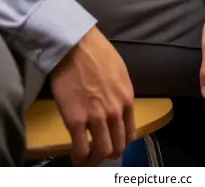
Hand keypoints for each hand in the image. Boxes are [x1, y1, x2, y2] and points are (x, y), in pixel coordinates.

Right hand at [50, 27, 134, 165]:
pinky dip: (79, 157)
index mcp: (126, 100)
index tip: (112, 144)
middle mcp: (115, 112)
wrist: (75, 44)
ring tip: (86, 159)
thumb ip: (120, 93)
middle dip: (109, 154)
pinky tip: (75, 157)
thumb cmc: (96, 52)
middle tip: (99, 155)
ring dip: (94, 160)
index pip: (129, 133)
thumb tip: (117, 106)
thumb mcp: (119, 72)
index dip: (121, 143)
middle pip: (117, 146)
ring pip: (101, 151)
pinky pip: (80, 148)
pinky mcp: (75, 120)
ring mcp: (95, 118)